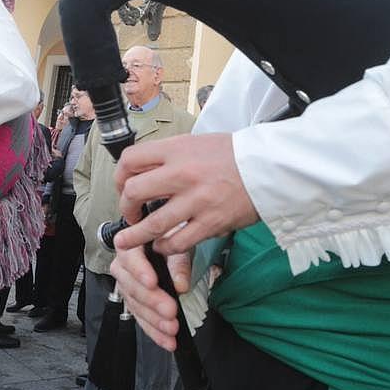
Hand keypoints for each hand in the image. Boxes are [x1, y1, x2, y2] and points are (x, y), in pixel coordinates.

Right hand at [110, 245, 190, 352]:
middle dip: (152, 301)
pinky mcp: (133, 303)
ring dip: (155, 321)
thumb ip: (179, 264)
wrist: (167, 244)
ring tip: (172, 328)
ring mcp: (126, 286)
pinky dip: (155, 332)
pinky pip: (141, 319)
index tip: (152, 282)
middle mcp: (123, 266)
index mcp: (130, 245)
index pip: (131, 258)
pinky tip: (167, 340)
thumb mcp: (178, 244)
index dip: (140, 271)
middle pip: (132, 286)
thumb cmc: (170, 239)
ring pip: (136, 306)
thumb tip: (180, 286)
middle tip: (170, 310)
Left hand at [112, 133, 258, 256]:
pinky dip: (164, 246)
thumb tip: (145, 170)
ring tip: (128, 241)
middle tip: (129, 213)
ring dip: (135, 236)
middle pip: (134, 192)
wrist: (269, 167)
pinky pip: (177, 242)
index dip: (120, 176)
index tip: (123, 186)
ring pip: (152, 224)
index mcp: (177, 150)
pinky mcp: (210, 223)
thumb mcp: (197, 143)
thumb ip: (170, 156)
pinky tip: (162, 245)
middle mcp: (182, 173)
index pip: (131, 160)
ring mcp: (196, 200)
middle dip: (125, 207)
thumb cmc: (234, 154)